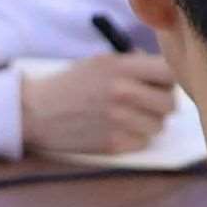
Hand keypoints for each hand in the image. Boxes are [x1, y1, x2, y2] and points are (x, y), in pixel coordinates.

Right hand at [20, 49, 181, 158]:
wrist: (36, 111)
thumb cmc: (71, 85)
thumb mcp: (101, 62)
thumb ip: (134, 65)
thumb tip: (166, 74)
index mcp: (121, 68)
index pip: (169, 73)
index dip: (168, 79)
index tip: (159, 83)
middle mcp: (123, 93)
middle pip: (170, 104)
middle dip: (161, 104)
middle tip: (146, 103)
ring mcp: (119, 121)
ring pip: (158, 126)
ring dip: (148, 123)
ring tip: (127, 117)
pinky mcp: (113, 144)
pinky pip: (143, 142)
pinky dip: (134, 138)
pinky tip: (115, 130)